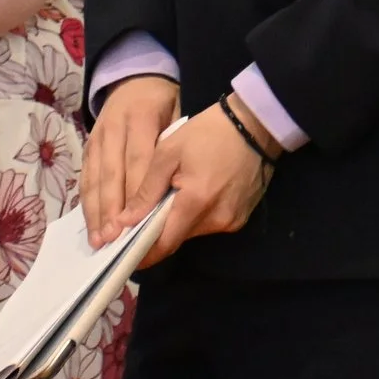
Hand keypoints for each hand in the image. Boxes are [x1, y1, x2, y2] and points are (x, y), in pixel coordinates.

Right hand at [83, 75, 178, 247]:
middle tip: (113, 239)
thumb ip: (171, 148)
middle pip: (112, 173)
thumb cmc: (164, 102)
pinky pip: (86, 177)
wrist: (136, 79)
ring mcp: (97, 137)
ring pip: (94, 179)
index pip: (138, 160)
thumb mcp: (176, 113)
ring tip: (99, 240)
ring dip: (95, 212)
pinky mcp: (87, 146)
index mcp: (140, 117)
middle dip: (111, 209)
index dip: (136, 192)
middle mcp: (113, 128)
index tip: (137, 221)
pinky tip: (91, 225)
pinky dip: (87, 203)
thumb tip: (171, 189)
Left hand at [127, 100, 273, 268]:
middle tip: (146, 214)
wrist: (255, 123)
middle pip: (178, 237)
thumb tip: (124, 222)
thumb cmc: (208, 132)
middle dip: (159, 231)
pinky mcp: (243, 217)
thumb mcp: (169, 152)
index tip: (123, 253)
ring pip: (194, 231)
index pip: (163, 245)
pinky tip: (199, 192)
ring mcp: (232, 221)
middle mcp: (216, 220)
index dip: (142, 254)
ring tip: (175, 195)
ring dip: (180, 220)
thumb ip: (146, 190)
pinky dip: (198, 214)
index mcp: (195, 203)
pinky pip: (211, 223)